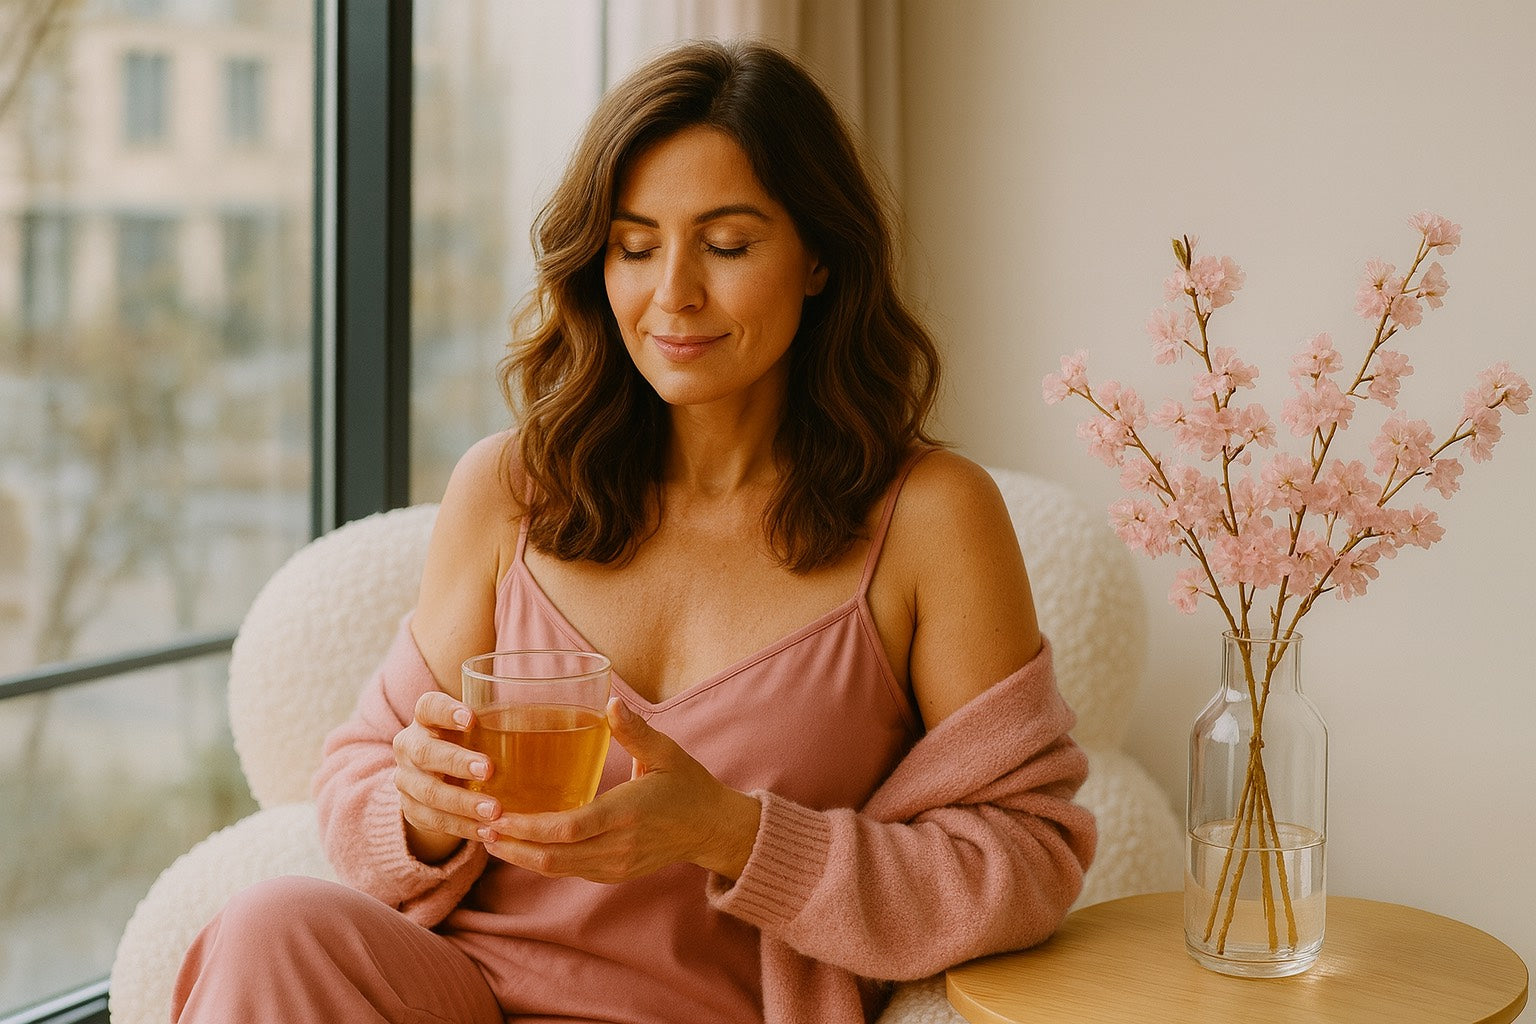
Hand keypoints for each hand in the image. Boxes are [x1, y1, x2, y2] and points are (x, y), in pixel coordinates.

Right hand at [392, 691, 499, 862]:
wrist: (438, 779)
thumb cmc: (472, 743)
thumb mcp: (481, 727)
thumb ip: (506, 715)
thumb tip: (564, 706)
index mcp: (426, 718)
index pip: (428, 707)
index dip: (446, 711)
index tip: (472, 718)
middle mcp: (410, 746)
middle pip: (425, 752)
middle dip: (456, 762)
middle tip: (488, 770)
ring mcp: (407, 781)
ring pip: (429, 793)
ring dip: (463, 803)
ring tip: (493, 811)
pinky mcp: (413, 810)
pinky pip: (435, 821)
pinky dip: (463, 827)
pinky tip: (488, 831)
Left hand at [478, 698, 761, 881]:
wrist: (712, 828)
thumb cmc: (689, 785)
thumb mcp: (667, 753)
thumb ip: (635, 731)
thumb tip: (610, 701)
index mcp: (628, 813)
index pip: (570, 828)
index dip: (530, 826)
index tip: (499, 814)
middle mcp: (619, 846)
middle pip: (555, 856)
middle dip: (514, 845)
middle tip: (481, 828)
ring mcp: (617, 865)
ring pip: (559, 869)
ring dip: (523, 856)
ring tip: (491, 838)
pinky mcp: (615, 872)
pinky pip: (571, 870)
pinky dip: (543, 861)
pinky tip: (522, 845)